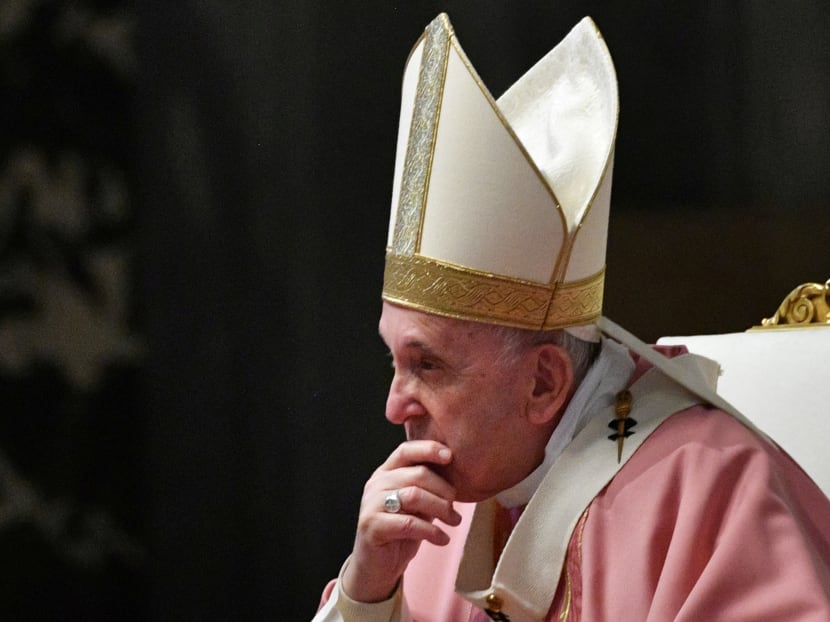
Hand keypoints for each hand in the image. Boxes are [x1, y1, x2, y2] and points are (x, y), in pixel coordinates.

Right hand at [341, 440, 461, 602]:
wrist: (376, 567)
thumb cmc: (400, 532)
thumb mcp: (417, 506)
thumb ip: (429, 488)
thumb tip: (458, 476)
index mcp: (386, 472)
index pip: (406, 450)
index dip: (428, 449)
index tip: (450, 456)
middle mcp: (376, 484)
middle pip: (417, 474)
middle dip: (444, 489)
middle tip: (456, 507)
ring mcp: (371, 504)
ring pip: (414, 495)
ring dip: (441, 508)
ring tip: (454, 521)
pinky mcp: (372, 526)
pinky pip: (409, 523)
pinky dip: (431, 531)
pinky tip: (442, 539)